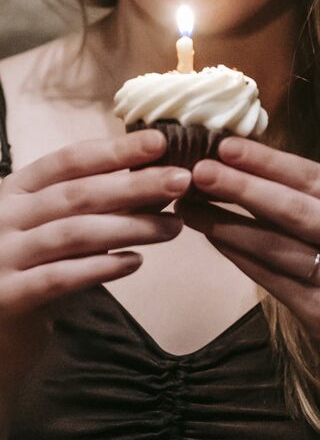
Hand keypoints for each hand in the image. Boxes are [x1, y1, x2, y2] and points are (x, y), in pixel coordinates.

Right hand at [0, 131, 188, 385]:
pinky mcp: (5, 297)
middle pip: (77, 194)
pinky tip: (135, 263)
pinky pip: (58, 278)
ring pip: (74, 234)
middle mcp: (3, 218)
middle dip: (135, 185)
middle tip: (182, 180)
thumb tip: (159, 178)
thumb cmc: (26, 262)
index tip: (160, 141)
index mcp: (15, 189)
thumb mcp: (48, 221)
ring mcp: (0, 257)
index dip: (115, 150)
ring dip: (130, 227)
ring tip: (174, 227)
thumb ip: (92, 201)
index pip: (68, 160)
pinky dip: (101, 268)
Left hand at [177, 138, 319, 393]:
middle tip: (200, 170)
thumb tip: (245, 164)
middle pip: (294, 208)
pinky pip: (270, 277)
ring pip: (276, 244)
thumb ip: (310, 199)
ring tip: (191, 205)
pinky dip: (237, 254)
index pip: (314, 177)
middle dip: (243, 186)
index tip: (226, 145)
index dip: (268, 160)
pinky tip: (212, 237)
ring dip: (228, 223)